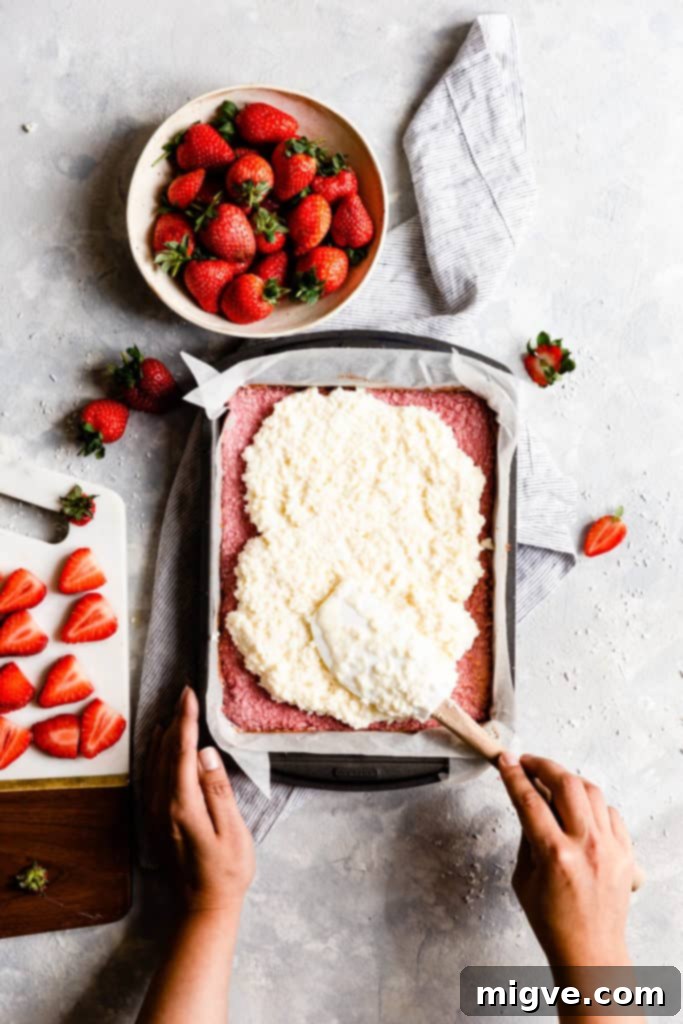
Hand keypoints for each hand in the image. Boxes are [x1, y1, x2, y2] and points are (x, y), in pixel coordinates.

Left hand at [145, 686, 254, 914]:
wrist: (204, 908)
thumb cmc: (226, 871)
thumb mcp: (231, 829)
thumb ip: (217, 788)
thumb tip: (205, 752)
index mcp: (182, 803)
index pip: (181, 750)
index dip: (185, 719)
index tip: (189, 694)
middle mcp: (162, 805)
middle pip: (164, 752)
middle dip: (174, 721)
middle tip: (183, 695)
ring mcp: (156, 814)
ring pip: (153, 764)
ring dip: (162, 736)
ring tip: (171, 714)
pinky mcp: (156, 822)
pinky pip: (151, 778)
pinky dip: (155, 756)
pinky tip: (160, 749)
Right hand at [499, 753, 634, 966]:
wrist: (590, 951)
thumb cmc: (552, 922)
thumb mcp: (523, 878)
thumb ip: (527, 837)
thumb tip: (528, 803)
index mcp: (555, 855)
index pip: (529, 800)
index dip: (513, 776)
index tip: (505, 760)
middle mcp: (586, 846)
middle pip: (565, 783)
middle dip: (542, 765)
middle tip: (527, 763)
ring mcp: (610, 848)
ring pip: (591, 791)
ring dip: (568, 780)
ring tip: (552, 782)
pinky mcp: (626, 852)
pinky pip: (610, 812)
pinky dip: (592, 804)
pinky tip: (579, 809)